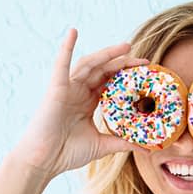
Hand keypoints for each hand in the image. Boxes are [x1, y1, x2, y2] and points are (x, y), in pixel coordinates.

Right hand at [13, 29, 147, 178]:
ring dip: (107, 54)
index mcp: (88, 102)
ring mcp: (67, 88)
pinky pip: (61, 64)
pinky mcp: (56, 88)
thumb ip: (122, 142)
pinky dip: (66, 47)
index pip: (111, 83)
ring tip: (126, 47)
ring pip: (90, 64)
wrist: (45, 161)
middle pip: (104, 71)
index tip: (147, 73)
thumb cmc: (68, 153)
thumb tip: (146, 147)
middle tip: (144, 60)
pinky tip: (73, 32)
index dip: (128, 76)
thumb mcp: (102, 145)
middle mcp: (79, 92)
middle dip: (123, 63)